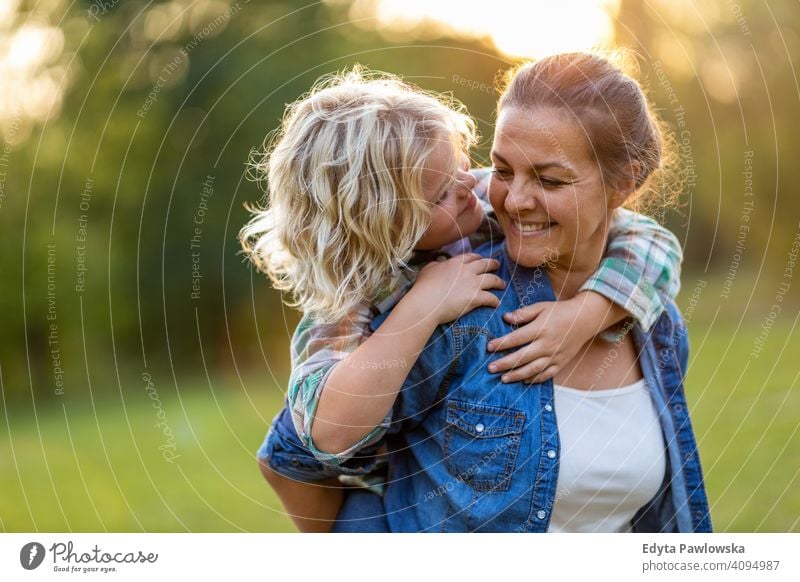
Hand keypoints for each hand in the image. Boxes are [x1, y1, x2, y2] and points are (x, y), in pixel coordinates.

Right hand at [411, 254, 503, 323]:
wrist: (425, 304)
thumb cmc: (423, 288)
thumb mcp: (427, 270)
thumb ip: (436, 265)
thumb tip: (438, 263)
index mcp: (455, 263)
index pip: (472, 257)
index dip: (478, 258)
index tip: (481, 259)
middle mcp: (467, 271)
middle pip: (486, 264)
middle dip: (493, 264)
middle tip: (497, 266)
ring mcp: (473, 284)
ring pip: (492, 279)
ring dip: (499, 282)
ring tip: (502, 284)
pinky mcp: (475, 298)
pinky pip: (491, 298)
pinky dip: (495, 300)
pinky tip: (497, 303)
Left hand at [486, 293, 613, 383]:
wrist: (585, 319)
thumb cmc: (560, 311)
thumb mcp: (541, 307)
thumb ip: (523, 313)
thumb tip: (505, 318)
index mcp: (540, 329)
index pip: (516, 338)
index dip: (501, 344)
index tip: (489, 347)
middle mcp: (547, 344)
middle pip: (522, 357)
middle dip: (505, 364)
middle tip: (490, 368)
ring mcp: (555, 355)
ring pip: (533, 369)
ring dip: (517, 375)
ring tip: (503, 379)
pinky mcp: (561, 362)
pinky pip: (546, 374)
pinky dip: (535, 379)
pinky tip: (523, 381)